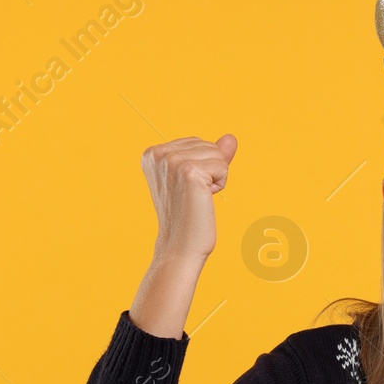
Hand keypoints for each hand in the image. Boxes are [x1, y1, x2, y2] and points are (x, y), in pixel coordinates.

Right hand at [141, 134, 237, 266]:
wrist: (181, 245)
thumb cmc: (188, 214)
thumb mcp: (197, 178)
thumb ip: (212, 154)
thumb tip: (232, 138)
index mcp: (152, 153)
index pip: (196, 142)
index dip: (200, 167)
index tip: (185, 189)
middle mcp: (158, 154)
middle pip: (207, 144)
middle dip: (209, 171)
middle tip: (192, 195)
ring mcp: (172, 161)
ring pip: (217, 154)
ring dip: (215, 178)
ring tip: (197, 197)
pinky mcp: (189, 171)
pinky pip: (223, 166)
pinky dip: (220, 184)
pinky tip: (204, 199)